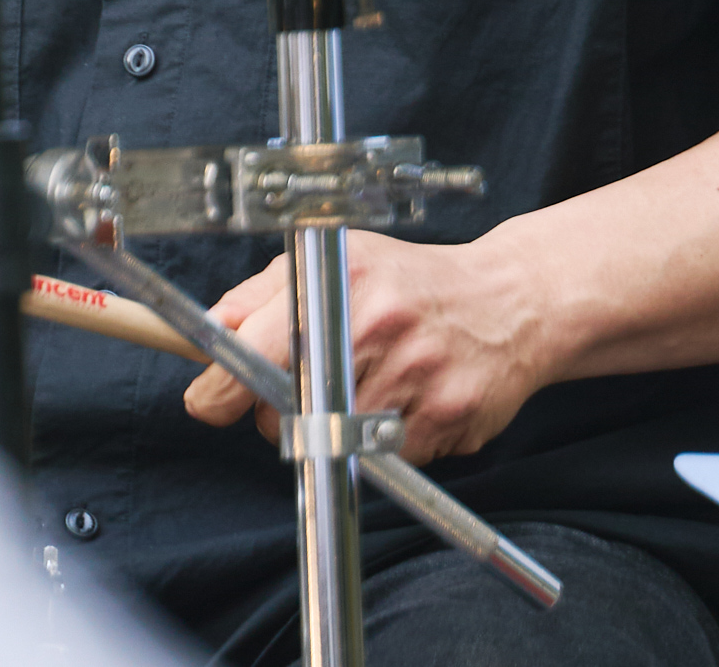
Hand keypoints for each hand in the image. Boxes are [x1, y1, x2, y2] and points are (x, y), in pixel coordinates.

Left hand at [177, 229, 549, 462]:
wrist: (511, 300)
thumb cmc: (408, 281)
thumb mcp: (330, 259)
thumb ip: (260, 295)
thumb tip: (208, 332)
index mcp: (338, 284)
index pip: (252, 355)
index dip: (218, 390)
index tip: (208, 402)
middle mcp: (378, 329)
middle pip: (286, 414)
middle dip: (279, 413)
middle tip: (306, 386)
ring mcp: (417, 378)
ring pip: (334, 444)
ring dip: (333, 431)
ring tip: (363, 388)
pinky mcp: (449, 420)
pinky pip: (386, 460)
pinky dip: (382, 444)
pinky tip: (405, 401)